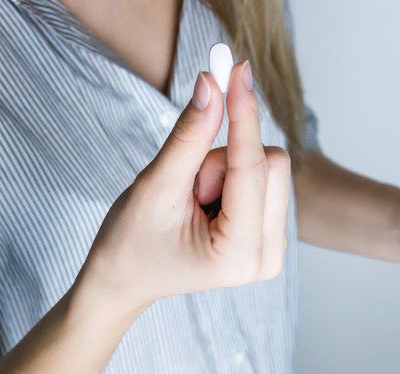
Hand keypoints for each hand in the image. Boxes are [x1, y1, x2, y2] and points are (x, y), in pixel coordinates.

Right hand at [76, 61, 290, 316]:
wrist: (126, 278)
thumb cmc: (131, 242)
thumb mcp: (156, 186)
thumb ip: (189, 136)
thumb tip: (212, 83)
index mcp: (238, 255)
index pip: (251, 167)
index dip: (243, 114)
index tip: (237, 69)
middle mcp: (268, 257)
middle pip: (271, 163)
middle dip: (223, 159)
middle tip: (188, 186)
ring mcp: (273, 248)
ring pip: (269, 167)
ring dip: (225, 169)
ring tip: (194, 200)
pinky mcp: (271, 233)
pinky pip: (264, 178)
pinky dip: (232, 177)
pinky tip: (207, 203)